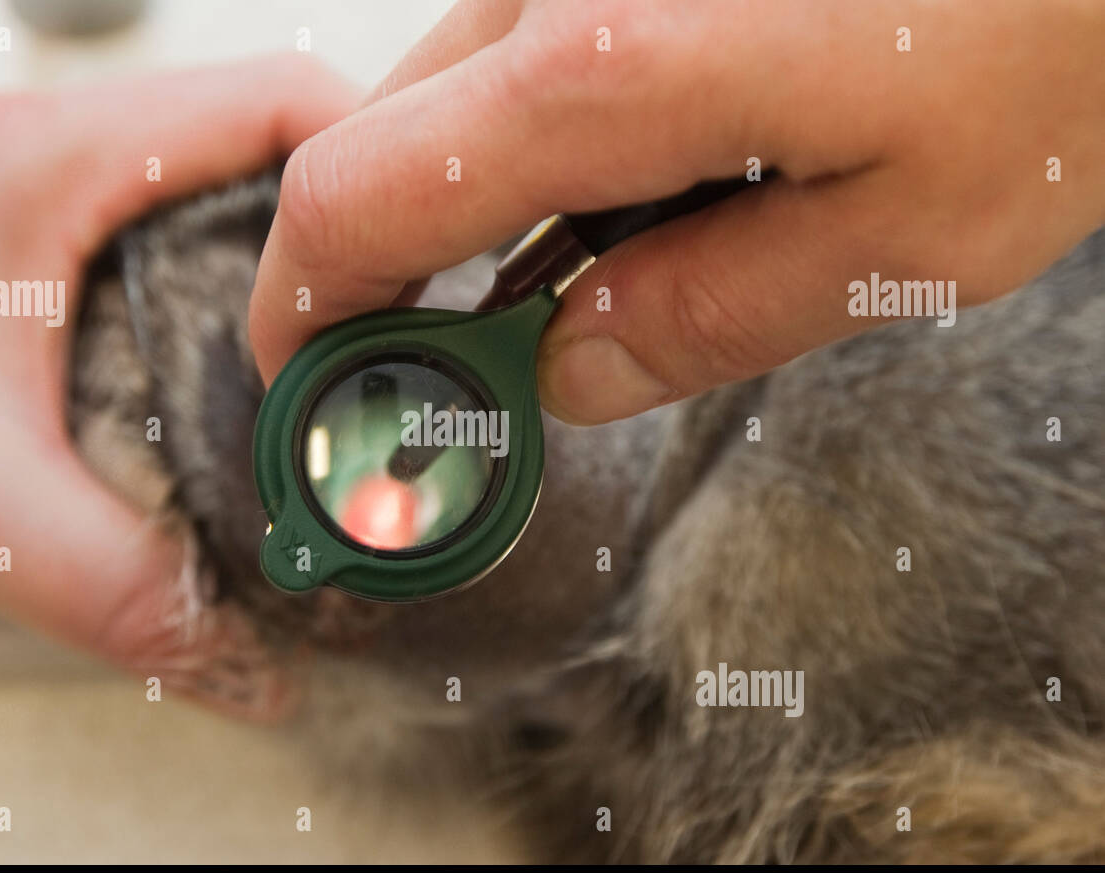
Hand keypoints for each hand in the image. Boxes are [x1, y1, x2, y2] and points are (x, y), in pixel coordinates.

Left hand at [0, 56, 356, 715]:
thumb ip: (123, 589)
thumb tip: (254, 665)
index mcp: (42, 163)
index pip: (271, 100)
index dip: (377, 165)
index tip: (438, 250)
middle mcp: (37, 150)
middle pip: (257, 132)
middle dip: (351, 218)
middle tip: (414, 315)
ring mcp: (23, 187)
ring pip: (211, 173)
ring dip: (289, 249)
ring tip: (348, 344)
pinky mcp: (13, 238)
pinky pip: (160, 218)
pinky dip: (225, 272)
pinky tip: (240, 361)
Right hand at [248, 0, 1104, 423]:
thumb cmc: (1067, 23)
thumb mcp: (905, 237)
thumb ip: (708, 317)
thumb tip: (573, 369)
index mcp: (615, 66)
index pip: (358, 202)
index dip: (305, 305)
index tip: (309, 376)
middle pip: (383, 141)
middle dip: (395, 269)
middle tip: (466, 361)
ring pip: (453, 90)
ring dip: (487, 201)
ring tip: (612, 262)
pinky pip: (524, 38)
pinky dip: (548, 132)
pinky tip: (655, 168)